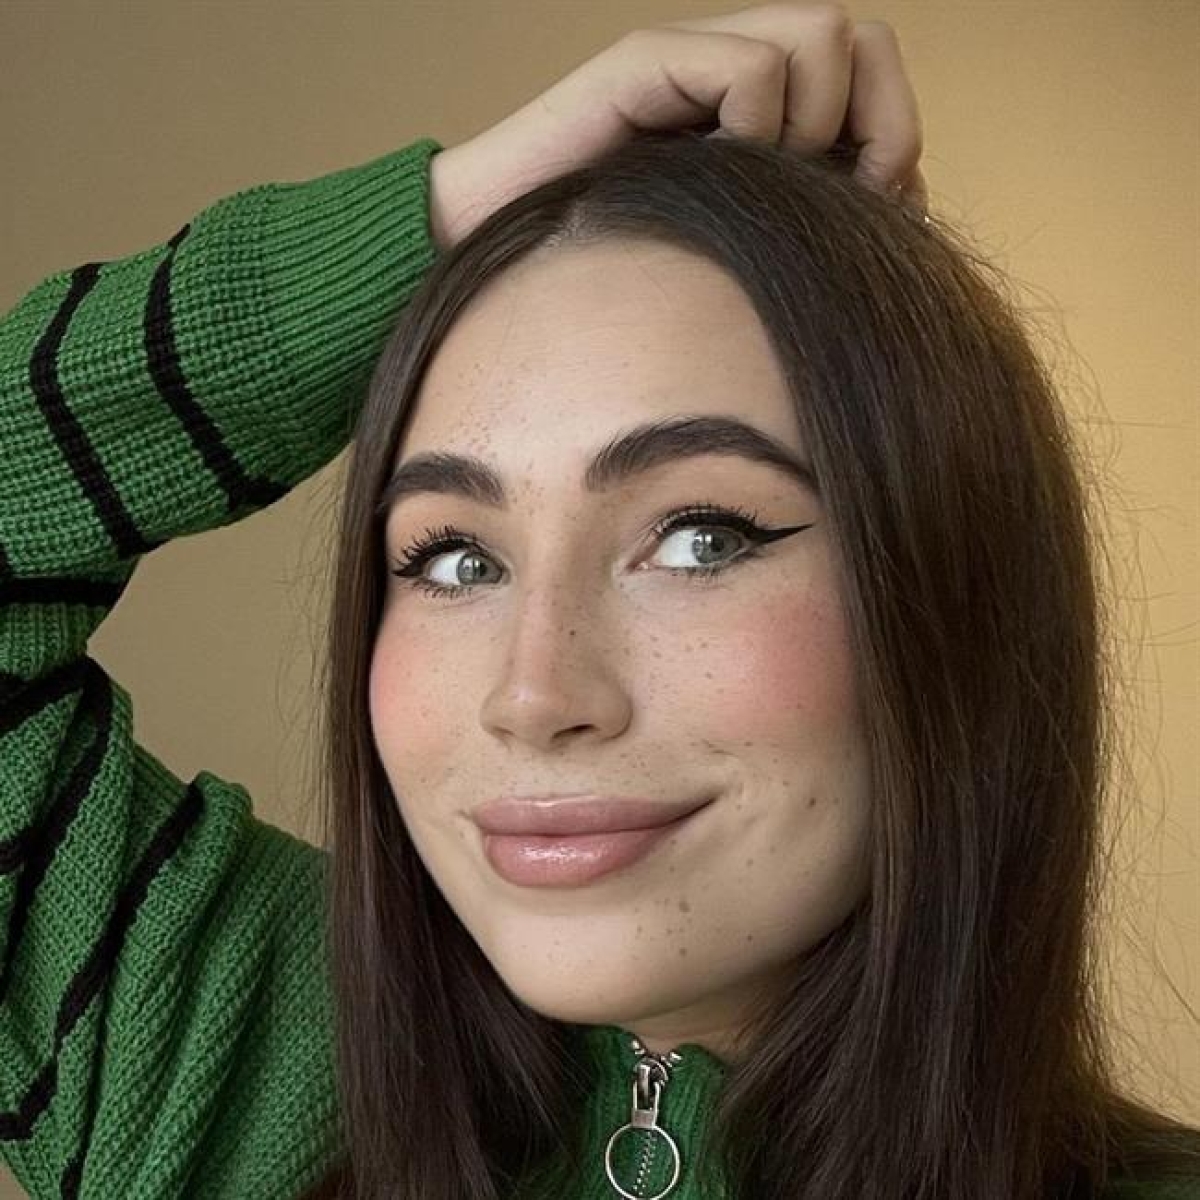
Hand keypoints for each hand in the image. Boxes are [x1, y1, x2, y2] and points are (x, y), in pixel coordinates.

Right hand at [429, 1, 925, 250]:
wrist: (493, 255)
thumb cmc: (618, 268)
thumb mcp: (737, 248)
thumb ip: (806, 217)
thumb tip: (900, 203)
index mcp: (759, 108)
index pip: (874, 71)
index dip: (896, 137)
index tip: (873, 214)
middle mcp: (732, 69)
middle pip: (862, 40)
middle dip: (878, 125)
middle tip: (841, 196)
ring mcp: (690, 60)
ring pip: (823, 34)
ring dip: (818, 125)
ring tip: (763, 186)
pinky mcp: (645, 64)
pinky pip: (751, 70)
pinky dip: (756, 127)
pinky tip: (715, 174)